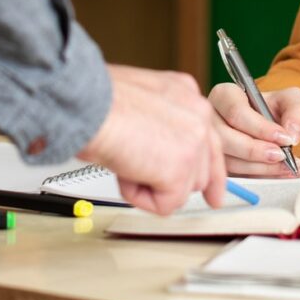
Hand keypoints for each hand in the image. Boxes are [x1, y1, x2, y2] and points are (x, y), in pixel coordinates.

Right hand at [78, 64, 227, 214]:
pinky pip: (165, 205)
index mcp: (187, 94)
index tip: (212, 194)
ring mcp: (193, 143)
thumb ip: (159, 121)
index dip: (206, 171)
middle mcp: (197, 115)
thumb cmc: (98, 100)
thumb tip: (157, 150)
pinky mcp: (180, 170)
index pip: (209, 141)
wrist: (87, 104)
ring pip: (182, 191)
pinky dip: (139, 196)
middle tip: (142, 174)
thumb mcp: (140, 100)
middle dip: (173, 183)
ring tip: (126, 158)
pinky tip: (125, 170)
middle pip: (200, 172)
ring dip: (150, 185)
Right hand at [208, 82, 299, 176]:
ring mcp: (212, 144)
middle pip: (225, 138)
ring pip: (229, 161)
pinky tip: (279, 173)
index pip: (236, 112)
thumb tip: (291, 134)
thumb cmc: (274, 108)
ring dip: (259, 168)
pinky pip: (235, 176)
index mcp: (225, 95)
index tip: (284, 138)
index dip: (260, 128)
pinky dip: (259, 177)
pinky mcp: (219, 164)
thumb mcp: (291, 100)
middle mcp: (212, 119)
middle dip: (255, 151)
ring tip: (287, 166)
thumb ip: (296, 111)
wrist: (271, 126)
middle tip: (281, 156)